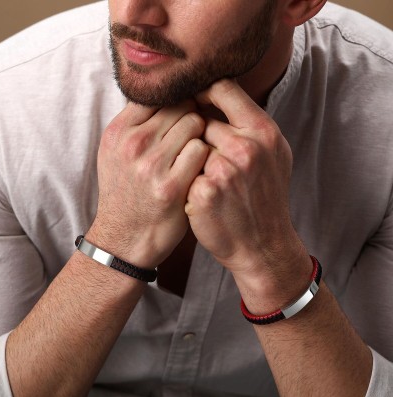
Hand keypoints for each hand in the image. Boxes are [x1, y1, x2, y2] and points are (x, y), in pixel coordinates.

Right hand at [89, 101, 207, 267]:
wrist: (125, 238)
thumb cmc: (126, 193)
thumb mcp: (115, 154)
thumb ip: (135, 124)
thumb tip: (164, 92)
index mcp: (118, 131)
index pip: (157, 94)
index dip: (176, 100)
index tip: (184, 112)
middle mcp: (132, 143)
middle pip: (180, 105)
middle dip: (191, 117)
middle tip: (193, 136)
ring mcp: (151, 164)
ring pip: (195, 123)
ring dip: (201, 136)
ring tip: (194, 154)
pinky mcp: (171, 185)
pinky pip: (201, 150)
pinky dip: (205, 156)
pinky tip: (200, 168)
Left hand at [186, 80, 309, 300]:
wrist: (262, 245)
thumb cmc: (267, 197)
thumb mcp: (274, 155)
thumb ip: (251, 124)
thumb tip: (222, 95)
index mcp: (264, 132)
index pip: (223, 88)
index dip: (203, 90)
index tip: (193, 98)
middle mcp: (245, 148)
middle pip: (201, 119)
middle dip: (197, 132)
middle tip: (204, 151)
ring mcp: (223, 171)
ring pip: (190, 145)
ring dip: (192, 157)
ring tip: (209, 177)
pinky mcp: (203, 192)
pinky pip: (184, 171)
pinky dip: (188, 179)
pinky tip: (201, 194)